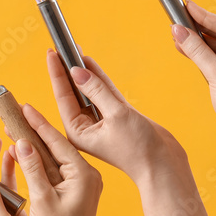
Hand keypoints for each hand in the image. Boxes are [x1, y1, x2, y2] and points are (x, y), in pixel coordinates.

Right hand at [13, 105, 102, 215]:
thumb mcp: (42, 200)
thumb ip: (33, 168)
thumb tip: (23, 141)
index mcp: (84, 175)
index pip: (58, 141)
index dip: (38, 123)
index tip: (24, 106)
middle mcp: (87, 175)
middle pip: (56, 145)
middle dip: (35, 130)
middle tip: (16, 112)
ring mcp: (82, 183)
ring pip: (54, 156)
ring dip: (34, 144)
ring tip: (15, 127)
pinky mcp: (75, 190)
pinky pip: (55, 168)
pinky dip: (39, 159)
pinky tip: (24, 151)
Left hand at [46, 49, 184, 181]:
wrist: (164, 167)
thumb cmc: (139, 149)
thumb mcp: (116, 115)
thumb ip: (97, 91)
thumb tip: (77, 72)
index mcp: (77, 131)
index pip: (63, 96)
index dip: (57, 73)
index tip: (51, 53)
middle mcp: (85, 126)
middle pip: (73, 92)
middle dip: (66, 70)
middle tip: (57, 48)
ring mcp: (101, 121)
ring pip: (88, 91)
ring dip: (82, 71)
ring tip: (71, 50)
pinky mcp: (117, 117)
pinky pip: (104, 93)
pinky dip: (98, 78)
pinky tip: (89, 63)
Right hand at [173, 0, 215, 151]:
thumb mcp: (215, 75)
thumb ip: (196, 50)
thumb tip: (179, 31)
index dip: (202, 15)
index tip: (186, 5)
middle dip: (198, 30)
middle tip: (177, 19)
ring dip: (199, 44)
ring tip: (177, 35)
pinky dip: (205, 56)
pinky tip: (188, 50)